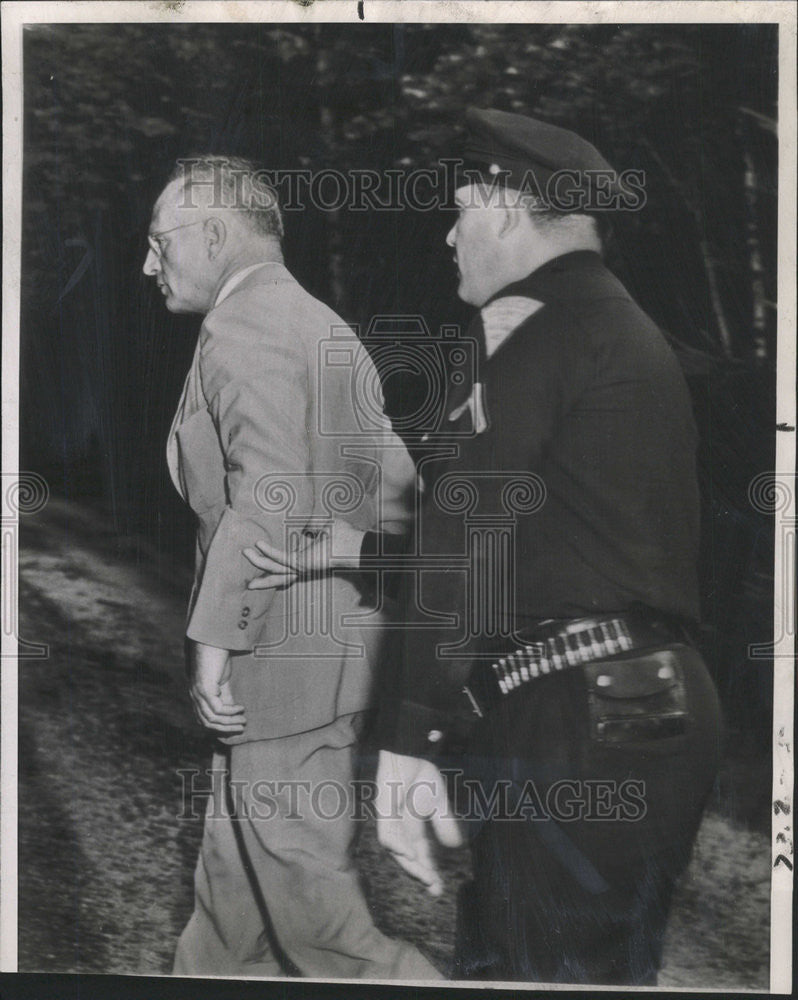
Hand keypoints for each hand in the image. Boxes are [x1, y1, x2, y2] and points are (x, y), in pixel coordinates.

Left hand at [188, 640, 245, 734]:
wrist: (212, 639)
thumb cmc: (217, 656)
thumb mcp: (221, 679)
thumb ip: (224, 695)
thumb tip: (233, 710)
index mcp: (196, 694)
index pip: (203, 719)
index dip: (218, 727)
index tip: (234, 728)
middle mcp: (194, 696)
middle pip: (207, 722)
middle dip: (225, 728)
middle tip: (242, 728)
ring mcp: (198, 693)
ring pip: (212, 718)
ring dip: (229, 722)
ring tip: (244, 720)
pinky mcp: (205, 688)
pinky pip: (218, 708)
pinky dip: (230, 711)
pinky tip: (241, 707)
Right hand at [243, 519, 365, 590]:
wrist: (353, 543)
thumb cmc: (343, 536)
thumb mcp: (323, 526)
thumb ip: (310, 525)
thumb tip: (302, 524)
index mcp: (306, 558)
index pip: (285, 564)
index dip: (271, 562)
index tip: (258, 557)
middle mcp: (302, 565)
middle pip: (276, 574)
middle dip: (260, 571)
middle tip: (246, 566)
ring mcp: (301, 566)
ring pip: (274, 568)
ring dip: (258, 561)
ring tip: (245, 552)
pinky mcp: (301, 563)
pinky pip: (281, 558)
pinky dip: (269, 552)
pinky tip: (258, 545)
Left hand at [375, 750, 462, 896]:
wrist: (412, 752)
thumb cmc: (421, 774)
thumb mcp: (438, 802)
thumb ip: (445, 822)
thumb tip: (455, 846)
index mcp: (413, 827)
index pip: (420, 855)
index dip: (429, 871)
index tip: (439, 889)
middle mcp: (400, 828)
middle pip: (408, 858)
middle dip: (420, 873)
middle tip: (434, 887)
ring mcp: (390, 820)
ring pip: (396, 850)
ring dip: (410, 864)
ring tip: (424, 875)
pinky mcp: (383, 810)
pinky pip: (386, 833)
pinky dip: (397, 845)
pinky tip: (409, 853)